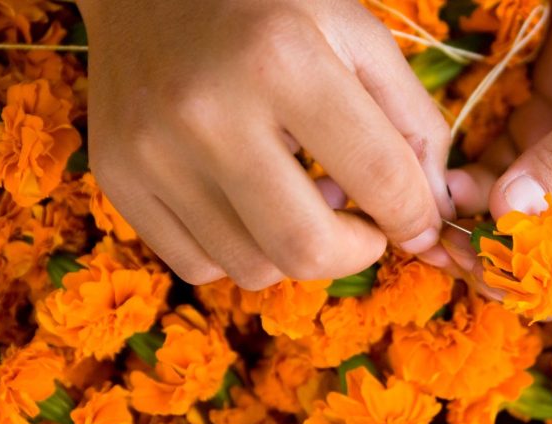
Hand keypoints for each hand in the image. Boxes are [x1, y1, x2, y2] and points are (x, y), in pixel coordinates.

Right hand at [76, 0, 453, 288]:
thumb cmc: (265, 5)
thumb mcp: (354, 32)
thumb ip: (412, 119)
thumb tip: (435, 212)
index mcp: (282, 60)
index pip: (378, 177)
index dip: (416, 217)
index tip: (419, 223)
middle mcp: (207, 112)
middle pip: (304, 249)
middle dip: (355, 252)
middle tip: (364, 226)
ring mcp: (151, 151)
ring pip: (253, 268)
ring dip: (294, 249)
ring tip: (297, 194)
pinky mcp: (116, 178)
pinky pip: (199, 265)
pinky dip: (239, 250)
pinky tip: (245, 200)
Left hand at [444, 0, 551, 319]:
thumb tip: (509, 216)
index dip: (542, 291)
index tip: (487, 272)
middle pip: (546, 258)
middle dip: (496, 258)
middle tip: (442, 248)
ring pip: (516, 216)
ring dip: (475, 221)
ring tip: (433, 214)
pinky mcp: (549, 123)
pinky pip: (503, 166)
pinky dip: (474, 177)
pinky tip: (447, 176)